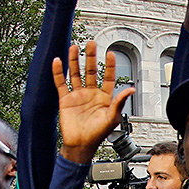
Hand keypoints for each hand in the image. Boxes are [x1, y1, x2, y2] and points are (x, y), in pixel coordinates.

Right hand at [52, 41, 134, 162]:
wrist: (80, 145)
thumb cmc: (98, 134)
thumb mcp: (112, 118)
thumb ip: (119, 102)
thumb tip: (130, 89)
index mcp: (104, 97)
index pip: (108, 77)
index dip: (109, 66)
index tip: (110, 53)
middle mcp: (91, 94)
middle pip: (91, 71)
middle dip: (91, 57)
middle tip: (91, 43)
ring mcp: (78, 96)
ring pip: (76, 74)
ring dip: (74, 61)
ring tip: (74, 47)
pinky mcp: (66, 100)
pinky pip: (61, 83)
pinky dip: (58, 72)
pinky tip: (58, 61)